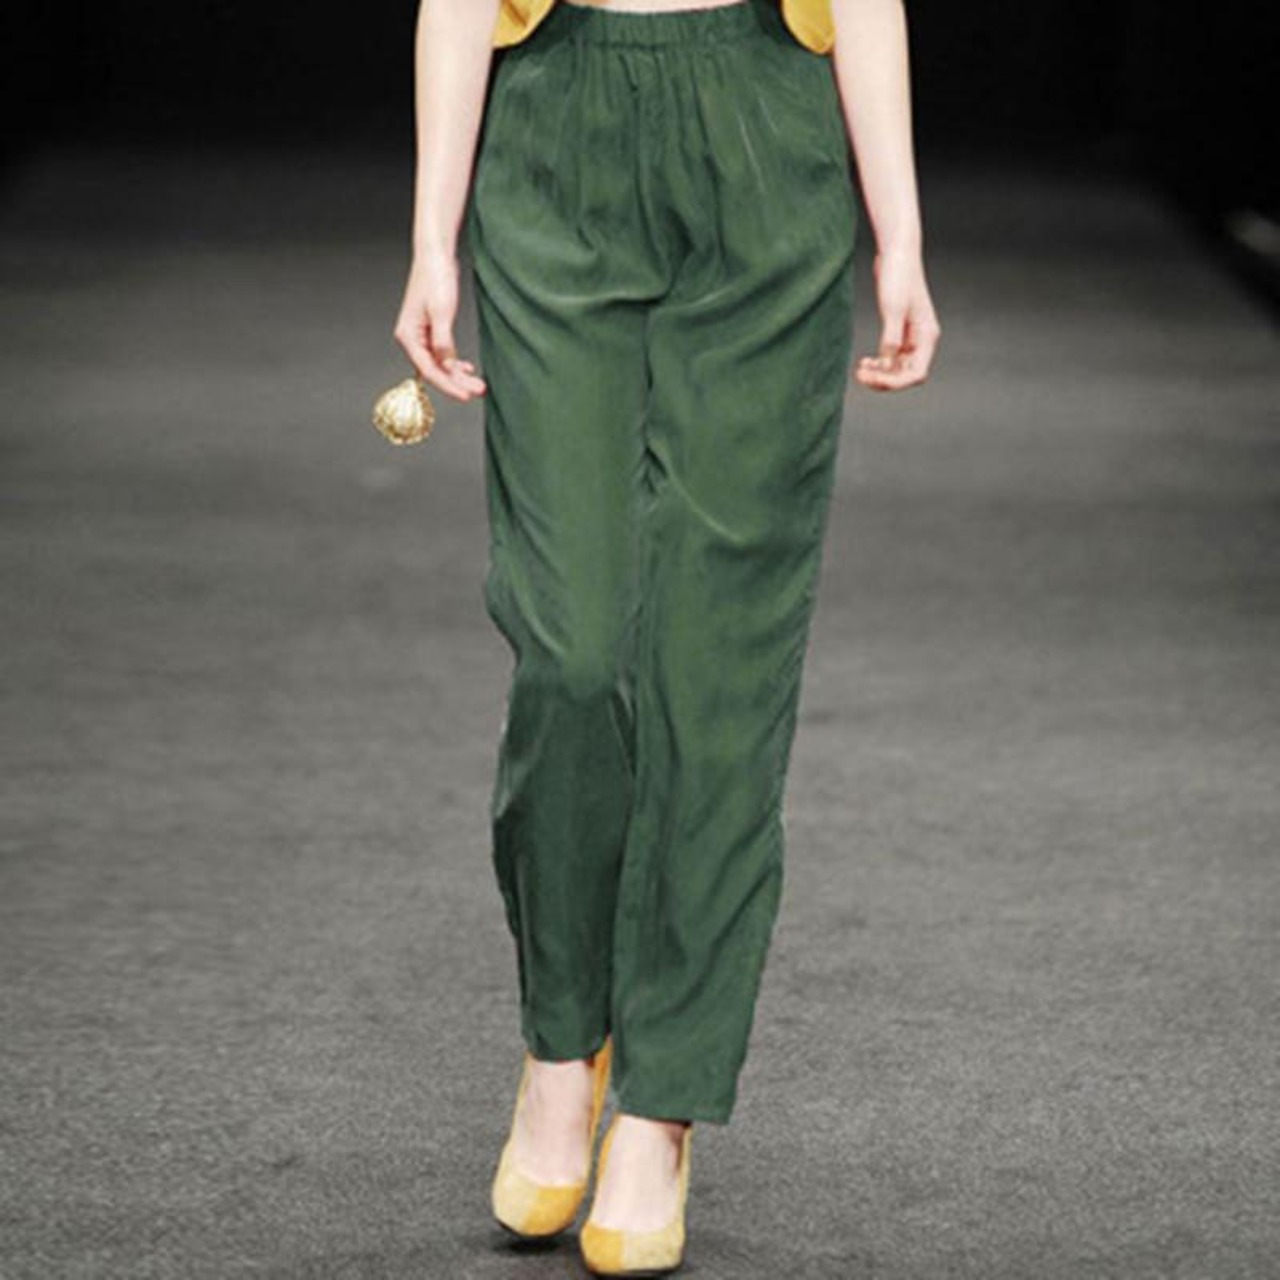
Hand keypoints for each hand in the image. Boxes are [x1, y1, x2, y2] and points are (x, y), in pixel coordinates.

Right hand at [394, 248, 486, 402]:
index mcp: (408, 336)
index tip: (466, 396)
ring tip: (479, 384)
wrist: (436, 255)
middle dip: (457, 383)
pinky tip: (466, 369)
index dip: (447, 386)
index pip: (428, 371)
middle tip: (479, 390)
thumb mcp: (441, 312)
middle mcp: (412, 339)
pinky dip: (455, 363)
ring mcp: (422, 335)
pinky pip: (442, 354)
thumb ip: (443, 342)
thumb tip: (447, 366)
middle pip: (435, 370)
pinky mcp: (432, 330)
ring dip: (459, 375)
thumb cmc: (435, 278)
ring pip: (441, 364)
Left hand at [855, 247, 940, 391]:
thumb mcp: (893, 309)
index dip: (895, 382)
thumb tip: (886, 363)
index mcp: (927, 336)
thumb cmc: (898, 276)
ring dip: (880, 373)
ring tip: (861, 370)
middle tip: (861, 375)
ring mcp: (911, 336)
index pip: (916, 373)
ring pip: (898, 368)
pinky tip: (865, 362)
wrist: (896, 252)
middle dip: (884, 379)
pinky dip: (879, 364)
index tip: (872, 378)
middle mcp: (922, 339)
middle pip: (907, 374)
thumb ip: (890, 339)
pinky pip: (891, 358)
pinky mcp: (899, 330)